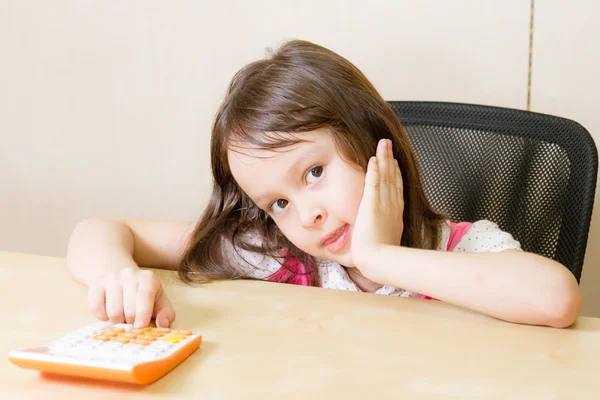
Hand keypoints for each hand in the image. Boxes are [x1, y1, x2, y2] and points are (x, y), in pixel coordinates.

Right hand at [88, 266, 175, 327]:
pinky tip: (109, 312)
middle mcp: (129, 274)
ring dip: (117, 320)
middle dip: (131, 321)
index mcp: (148, 278)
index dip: (143, 314)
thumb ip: (166, 314)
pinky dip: (102, 316)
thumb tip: (163, 325)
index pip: (144, 296)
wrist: (124, 280)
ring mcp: (111, 277)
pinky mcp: (96, 284)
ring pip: (112, 311)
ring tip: (122, 315)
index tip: (141, 326)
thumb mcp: (160, 303)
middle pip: (128, 308)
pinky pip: (95, 307)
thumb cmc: (145, 296)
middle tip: (132, 320)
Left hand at [351, 138, 403, 273]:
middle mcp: (392, 206)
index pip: (396, 188)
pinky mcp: (372, 206)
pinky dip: (374, 171)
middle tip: (388, 144)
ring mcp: (383, 205)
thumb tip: (386, 230)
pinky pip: (373, 184)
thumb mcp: (388, 239)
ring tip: (383, 144)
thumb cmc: (381, 256)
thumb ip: (387, 230)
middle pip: (392, 177)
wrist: (378, 261)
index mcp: (396, 214)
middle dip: (390, 159)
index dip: (395, 173)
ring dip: (384, 158)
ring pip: (385, 176)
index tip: (394, 161)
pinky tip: (373, 159)